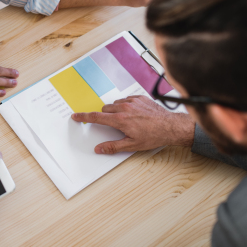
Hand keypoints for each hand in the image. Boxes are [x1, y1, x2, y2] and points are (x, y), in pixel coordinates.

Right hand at [71, 95, 194, 153]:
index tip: (76, 116)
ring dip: (116, 111)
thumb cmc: (153, 136)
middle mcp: (125, 108)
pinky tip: (135, 114)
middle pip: (105, 109)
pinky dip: (126, 106)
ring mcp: (133, 101)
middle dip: (105, 116)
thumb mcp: (132, 145)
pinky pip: (127, 99)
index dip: (84, 117)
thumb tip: (99, 149)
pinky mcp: (140, 97)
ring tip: (127, 121)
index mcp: (120, 120)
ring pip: (116, 104)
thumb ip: (113, 146)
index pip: (97, 117)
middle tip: (114, 125)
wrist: (171, 127)